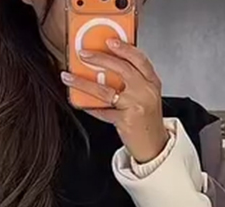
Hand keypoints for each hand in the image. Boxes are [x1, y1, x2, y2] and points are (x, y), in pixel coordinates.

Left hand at [62, 41, 167, 164]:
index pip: (139, 59)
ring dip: (83, 83)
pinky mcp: (125, 121)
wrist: (155, 147)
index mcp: (152, 82)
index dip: (124, 48)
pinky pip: (103, 111)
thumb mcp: (148, 95)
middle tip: (84, 54)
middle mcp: (144, 91)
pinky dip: (90, 107)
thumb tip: (109, 66)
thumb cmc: (148, 121)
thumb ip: (135, 80)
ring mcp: (135, 106)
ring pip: (105, 90)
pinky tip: (81, 103)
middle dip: (99, 58)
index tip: (109, 41)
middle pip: (121, 69)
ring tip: (70, 77)